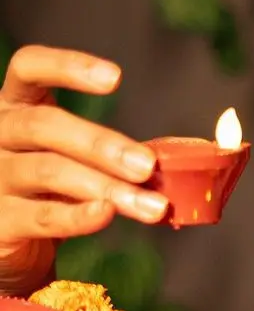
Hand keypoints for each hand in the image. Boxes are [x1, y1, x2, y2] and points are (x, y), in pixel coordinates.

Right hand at [0, 44, 168, 295]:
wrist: (10, 244)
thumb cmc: (48, 193)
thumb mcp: (73, 162)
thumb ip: (111, 156)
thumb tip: (179, 164)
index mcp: (14, 107)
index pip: (28, 68)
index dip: (67, 66)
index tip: (115, 78)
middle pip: (45, 126)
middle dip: (101, 145)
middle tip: (147, 166)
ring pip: (50, 172)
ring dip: (106, 187)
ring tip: (152, 207)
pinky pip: (42, 216)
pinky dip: (77, 216)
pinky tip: (106, 215)